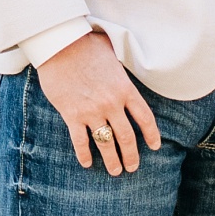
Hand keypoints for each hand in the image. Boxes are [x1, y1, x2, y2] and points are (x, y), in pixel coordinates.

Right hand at [32, 31, 160, 173]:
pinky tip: (87, 164)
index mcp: (125, 89)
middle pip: (127, 137)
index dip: (151, 135)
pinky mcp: (72, 115)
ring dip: (112, 161)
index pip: (144, 118)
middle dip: (131, 156)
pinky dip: (84, 155)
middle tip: (132, 167)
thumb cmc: (85, 44)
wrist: (60, 45)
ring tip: (115, 171)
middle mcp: (112, 104)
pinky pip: (81, 141)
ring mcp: (92, 111)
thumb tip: (128, 56)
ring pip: (106, 144)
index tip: (154, 146)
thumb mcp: (113, 53)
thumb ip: (121, 64)